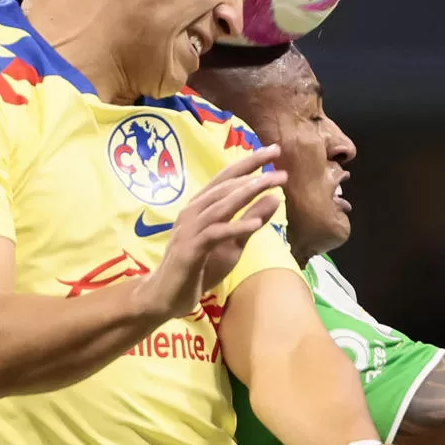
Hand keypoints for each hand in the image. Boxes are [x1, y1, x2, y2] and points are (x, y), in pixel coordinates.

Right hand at [139, 145, 288, 320]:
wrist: (166, 295)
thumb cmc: (197, 267)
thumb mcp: (232, 243)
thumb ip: (251, 220)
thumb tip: (275, 198)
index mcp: (201, 206)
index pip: (227, 178)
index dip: (250, 162)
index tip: (275, 149)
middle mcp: (193, 211)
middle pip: (225, 186)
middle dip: (253, 173)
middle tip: (279, 164)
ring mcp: (189, 229)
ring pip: (220, 206)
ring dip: (247, 194)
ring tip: (271, 185)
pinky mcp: (190, 250)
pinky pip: (214, 234)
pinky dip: (234, 228)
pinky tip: (255, 225)